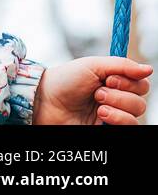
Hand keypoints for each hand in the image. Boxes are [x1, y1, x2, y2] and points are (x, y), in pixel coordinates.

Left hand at [32, 56, 151, 123]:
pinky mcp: (108, 128)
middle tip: (98, 93)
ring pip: (137, 115)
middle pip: (140, 101)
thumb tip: (149, 69)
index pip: (141, 84)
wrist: (46, 101)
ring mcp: (113, 116)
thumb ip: (122, 65)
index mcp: (114, 82)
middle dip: (120, 95)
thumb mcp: (92, 65)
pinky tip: (101, 115)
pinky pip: (130, 127)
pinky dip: (118, 120)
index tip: (109, 79)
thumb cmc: (65, 80)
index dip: (130, 81)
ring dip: (118, 107)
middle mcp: (116, 99)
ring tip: (98, 105)